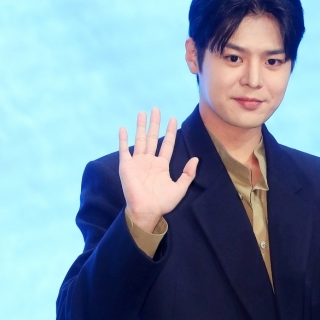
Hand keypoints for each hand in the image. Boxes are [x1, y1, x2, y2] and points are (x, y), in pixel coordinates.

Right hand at [118, 107, 198, 232]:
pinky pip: (124, 150)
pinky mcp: (126, 166)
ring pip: (140, 140)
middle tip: (156, 109)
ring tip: (142, 113)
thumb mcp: (180, 188)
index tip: (173, 119)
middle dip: (155, 124)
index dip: (170, 132)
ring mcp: (137, 162)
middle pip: (153, 138)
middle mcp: (149, 161)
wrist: (146, 211)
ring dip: (141, 127)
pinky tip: (123, 128)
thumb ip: (188, 174)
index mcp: (162, 165)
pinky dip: (123, 139)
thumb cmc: (163, 203)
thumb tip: (196, 159)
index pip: (167, 144)